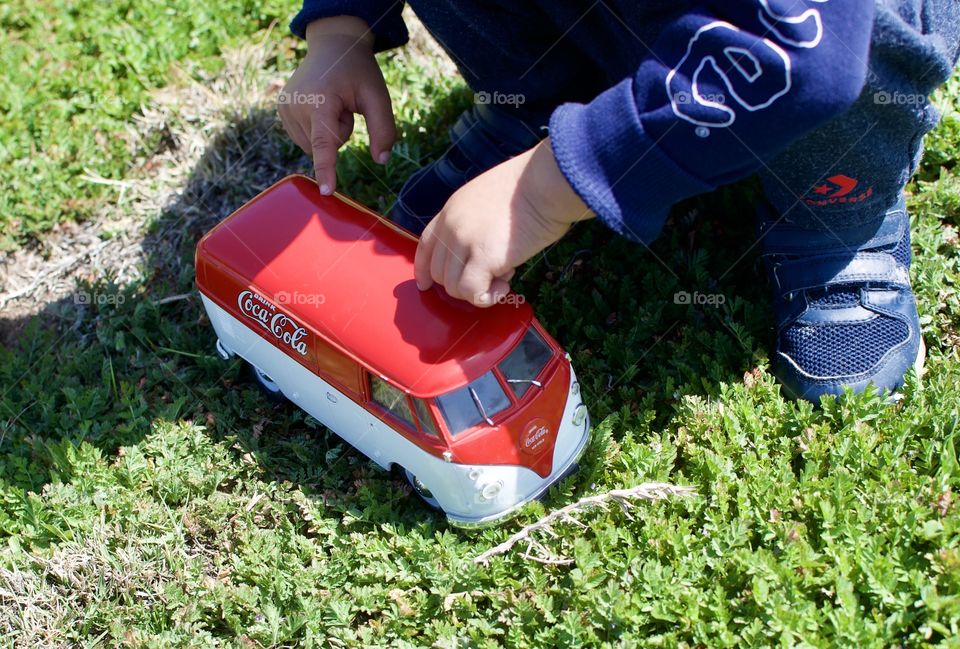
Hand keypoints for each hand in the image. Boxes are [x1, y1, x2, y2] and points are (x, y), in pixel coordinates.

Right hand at [279, 16, 395, 193]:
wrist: (332, 44)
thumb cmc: (358, 71)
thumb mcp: (378, 95)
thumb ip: (384, 128)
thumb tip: (382, 160)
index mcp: (321, 99)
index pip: (324, 141)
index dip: (326, 168)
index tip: (326, 190)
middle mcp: (296, 104)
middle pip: (325, 146)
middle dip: (339, 132)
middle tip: (342, 103)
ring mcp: (284, 107)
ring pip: (312, 146)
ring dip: (327, 132)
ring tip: (331, 103)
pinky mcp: (281, 110)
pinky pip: (304, 139)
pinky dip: (316, 130)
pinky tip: (320, 106)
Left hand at [414, 138, 592, 306]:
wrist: (546, 183)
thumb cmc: (531, 187)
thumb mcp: (490, 197)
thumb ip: (478, 222)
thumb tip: (483, 253)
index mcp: (452, 209)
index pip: (426, 244)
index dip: (424, 268)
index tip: (425, 284)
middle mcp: (452, 225)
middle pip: (439, 272)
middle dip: (463, 282)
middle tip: (495, 272)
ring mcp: (464, 241)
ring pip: (453, 287)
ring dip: (478, 289)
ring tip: (505, 275)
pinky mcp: (481, 258)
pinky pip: (472, 293)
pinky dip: (488, 297)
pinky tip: (505, 286)